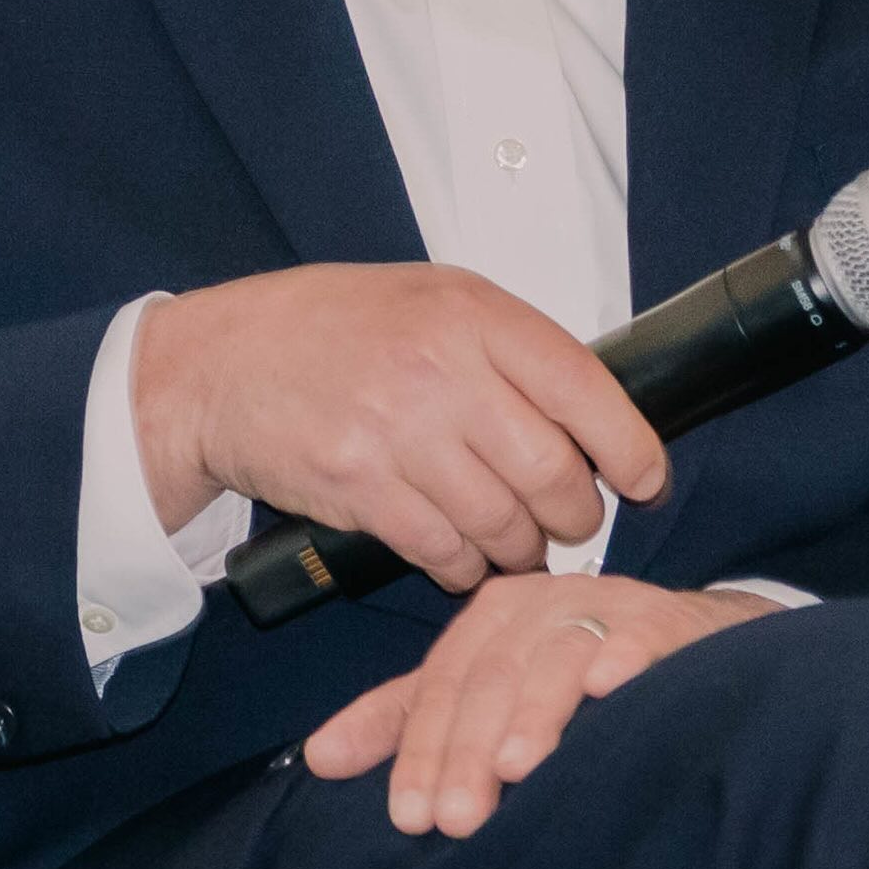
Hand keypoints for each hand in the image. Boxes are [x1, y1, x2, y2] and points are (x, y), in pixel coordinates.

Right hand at [133, 262, 667, 591]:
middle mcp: (442, 372)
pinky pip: (443, 549)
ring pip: (502, 520)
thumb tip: (592, 412)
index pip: (585, 390)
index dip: (630, 447)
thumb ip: (511, 346)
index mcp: (475, 317)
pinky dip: (468, 568)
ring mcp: (399, 433)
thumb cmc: (338, 328)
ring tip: (522, 545)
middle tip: (575, 522)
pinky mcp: (360, 488)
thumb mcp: (436, 300)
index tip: (647, 480)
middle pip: (551, 470)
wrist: (222, 364)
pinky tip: (468, 562)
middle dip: (578, 513)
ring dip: (524, 548)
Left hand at [300, 573, 776, 835]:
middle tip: (456, 820)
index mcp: (495, 614)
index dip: (422, 750)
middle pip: (493, 677)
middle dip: (469, 750)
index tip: (410, 817)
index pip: (443, 683)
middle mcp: (546, 602)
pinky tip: (609, 691)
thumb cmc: (576, 673)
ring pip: (558, 658)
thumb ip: (407, 721)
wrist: (689, 643)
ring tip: (516, 768)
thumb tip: (319, 757)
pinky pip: (640, 641)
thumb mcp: (487, 690)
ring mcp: (608, 607)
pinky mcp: (666, 622)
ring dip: (537, 712)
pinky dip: (623, 662)